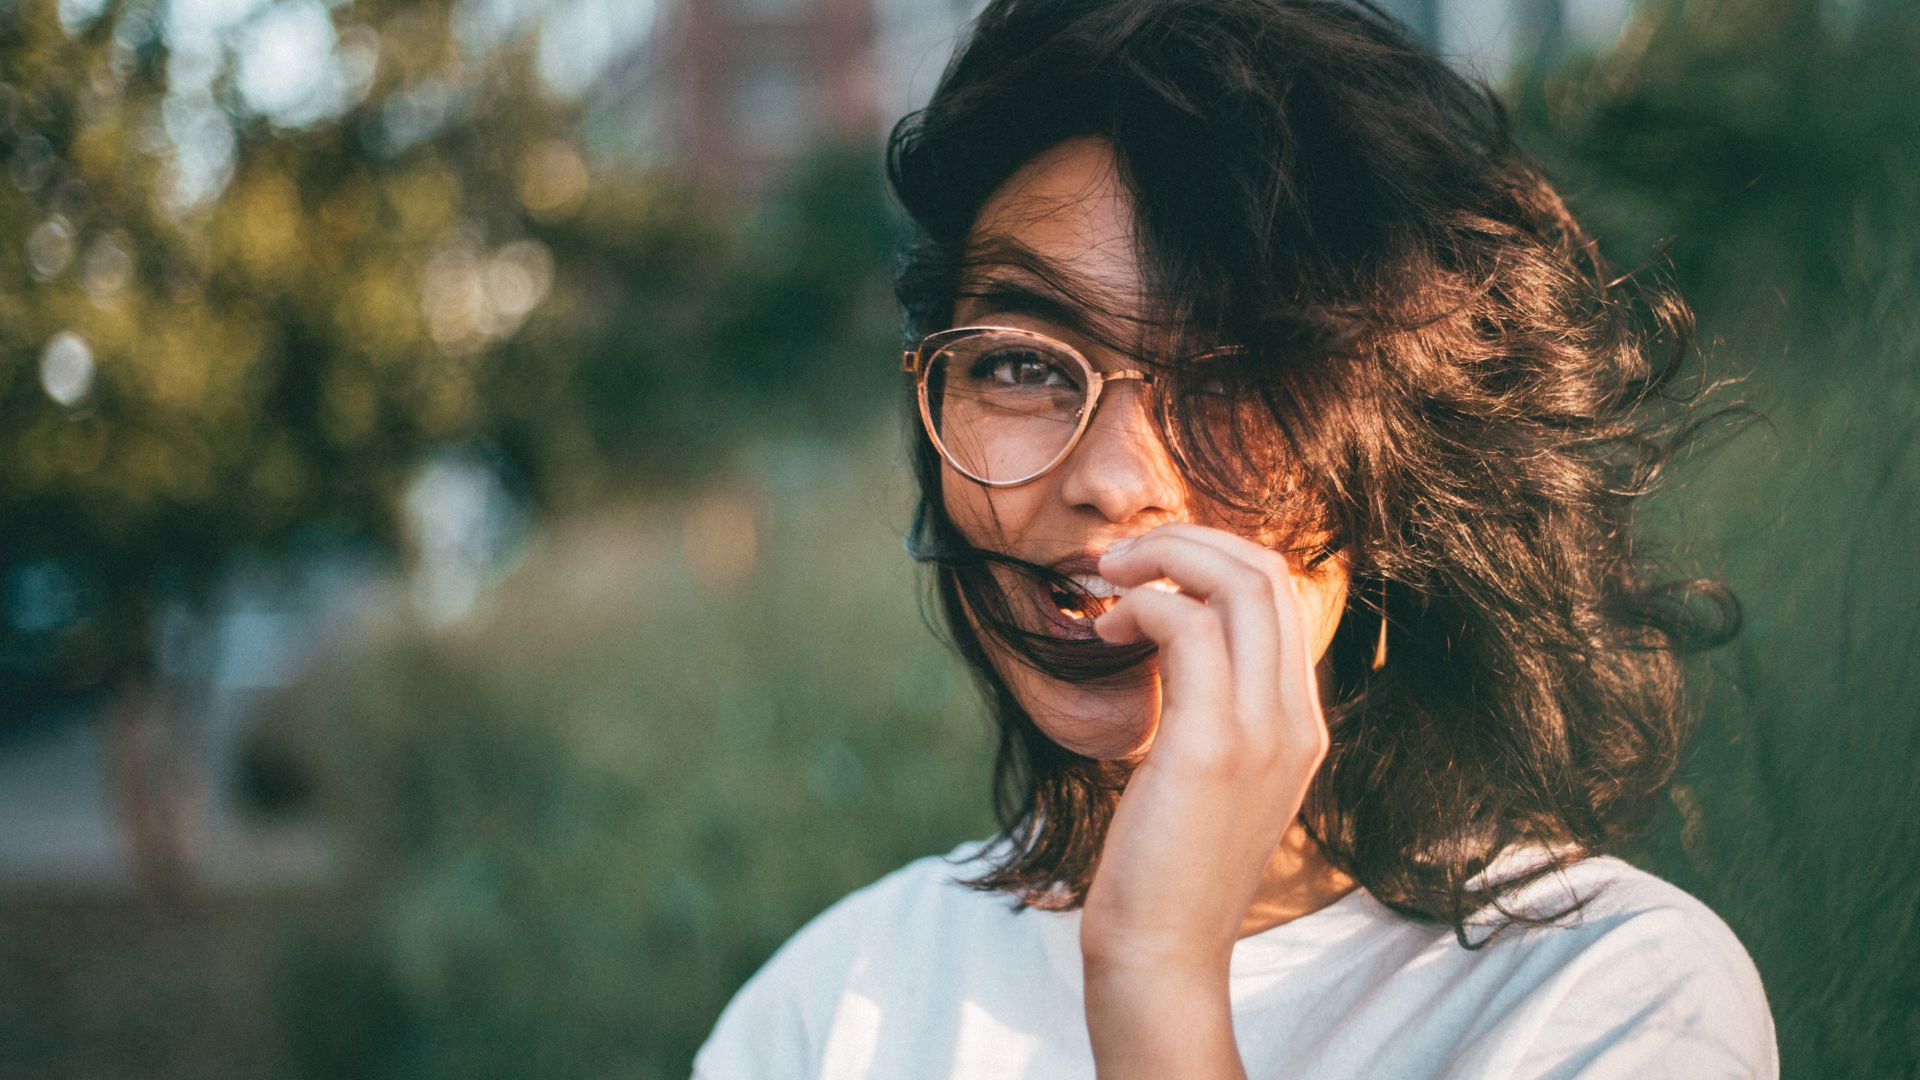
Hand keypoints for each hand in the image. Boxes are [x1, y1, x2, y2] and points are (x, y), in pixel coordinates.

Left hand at [1079, 523, 1330, 1074]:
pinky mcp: (1213, 745)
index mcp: (1301, 724)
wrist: (1162, 955)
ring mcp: (1265, 730)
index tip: (1149, 570)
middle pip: (1269, 572)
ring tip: (1107, 581)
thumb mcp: (1208, 778)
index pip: (1282, 596)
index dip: (1214, 558)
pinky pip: (1187, 627)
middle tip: (1120, 559)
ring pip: (1239, 583)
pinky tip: (1102, 633)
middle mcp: (1297, 720)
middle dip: (1188, 540)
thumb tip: (1171, 645)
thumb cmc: (1165, 868)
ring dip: (1163, 558)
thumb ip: (1211, 712)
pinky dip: (1141, 605)